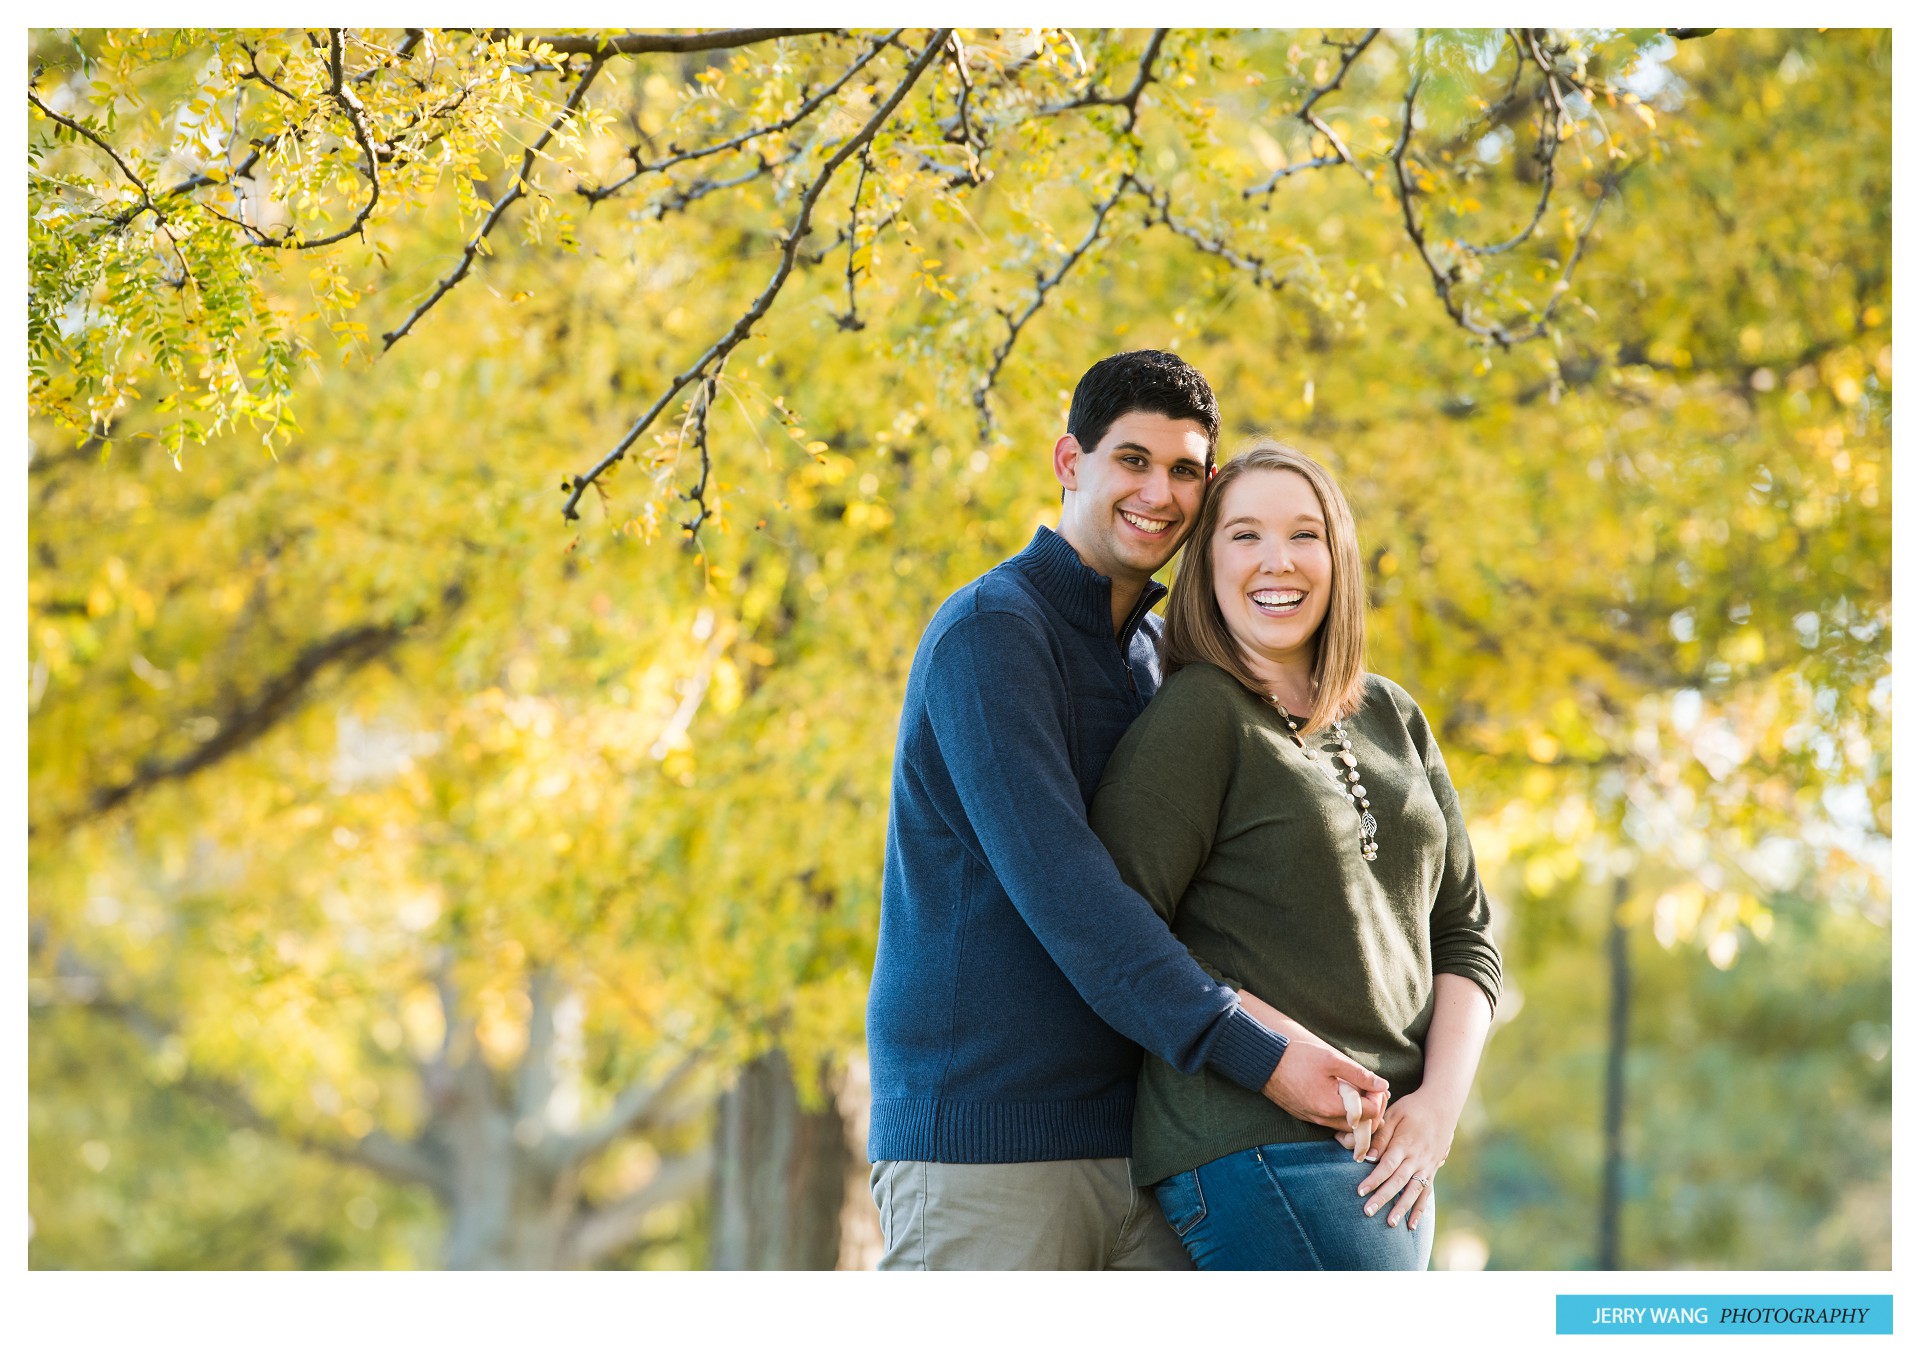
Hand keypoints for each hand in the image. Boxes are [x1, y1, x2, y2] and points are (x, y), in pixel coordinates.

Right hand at [1261, 1039, 1388, 1130]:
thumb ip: (1360, 1075)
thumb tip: (1383, 1085)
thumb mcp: (1332, 1060)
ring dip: (1358, 1112)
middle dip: (1372, 1108)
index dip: (1378, 1098)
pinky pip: (1331, 1122)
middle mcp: (1323, 1119)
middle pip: (1361, 1126)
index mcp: (1332, 1107)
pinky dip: (1342, 1113)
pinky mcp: (1305, 1116)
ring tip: (1357, 1090)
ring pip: (1346, 1126)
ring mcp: (1313, 1119)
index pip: (1370, 1113)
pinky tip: (1341, 1095)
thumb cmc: (1298, 1057)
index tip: (1375, 1084)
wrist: (1265, 1062)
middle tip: (1371, 1088)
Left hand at [1349, 1088, 1458, 1231]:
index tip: (1360, 1191)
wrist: (1443, 1105)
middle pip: (1398, 1181)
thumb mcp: (1394, 1114)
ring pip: (1413, 1191)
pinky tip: (1412, 1224)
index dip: (1374, 1179)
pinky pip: (1426, 1193)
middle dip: (1383, 1198)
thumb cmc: (1413, 1108)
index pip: (1387, 1165)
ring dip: (1401, 1208)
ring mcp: (1427, 1166)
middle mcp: (1417, 1158)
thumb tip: (1368, 1155)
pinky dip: (1419, 1209)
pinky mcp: (1432, 1170)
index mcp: (1405, 1143)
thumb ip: (1381, 1135)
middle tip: (1367, 1212)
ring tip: (1389, 1223)